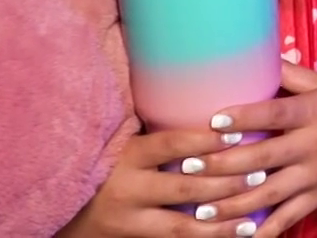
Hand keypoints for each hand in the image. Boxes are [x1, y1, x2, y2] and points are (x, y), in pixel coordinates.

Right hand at [56, 128, 259, 237]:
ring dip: (221, 224)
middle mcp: (126, 189)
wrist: (58, 212)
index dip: (203, 140)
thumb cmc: (96, 165)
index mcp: (125, 155)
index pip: (169, 144)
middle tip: (258, 174)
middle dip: (225, 183)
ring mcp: (128, 221)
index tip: (236, 133)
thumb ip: (147, 125)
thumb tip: (194, 93)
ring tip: (252, 219)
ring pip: (182, 227)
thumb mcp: (116, 140)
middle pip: (185, 188)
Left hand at [190, 62, 316, 236]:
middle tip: (188, 168)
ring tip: (200, 212)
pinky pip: (288, 218)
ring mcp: (314, 176)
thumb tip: (255, 54)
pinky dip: (265, 231)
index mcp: (313, 112)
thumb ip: (290, 75)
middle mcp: (312, 146)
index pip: (275, 115)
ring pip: (269, 194)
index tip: (213, 120)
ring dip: (233, 205)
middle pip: (263, 159)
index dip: (245, 117)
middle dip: (223, 165)